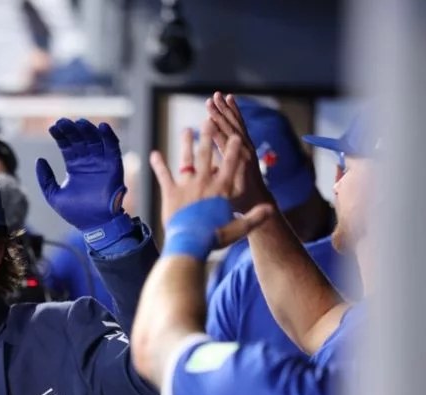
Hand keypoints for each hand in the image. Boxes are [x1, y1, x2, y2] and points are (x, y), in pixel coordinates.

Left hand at [36, 118, 127, 229]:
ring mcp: (101, 162)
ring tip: (79, 122)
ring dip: (88, 130)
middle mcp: (88, 161)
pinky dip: (109, 136)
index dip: (60, 135)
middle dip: (72, 130)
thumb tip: (39, 160)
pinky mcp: (114, 166)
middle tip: (63, 122)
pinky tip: (102, 126)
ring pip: (95, 140)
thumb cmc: (76, 213)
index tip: (52, 127)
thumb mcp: (53, 195)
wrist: (96, 225)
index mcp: (74, 166)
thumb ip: (45, 179)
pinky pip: (112, 147)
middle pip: (80, 139)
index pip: (67, 145)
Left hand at [149, 122, 274, 247]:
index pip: (231, 164)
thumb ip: (254, 217)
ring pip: (186, 159)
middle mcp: (204, 182)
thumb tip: (271, 209)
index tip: (236, 135)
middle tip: (208, 121)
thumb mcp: (238, 228)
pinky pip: (164, 175)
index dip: (233, 149)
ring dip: (186, 143)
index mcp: (221, 189)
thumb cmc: (214, 237)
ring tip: (186, 130)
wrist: (189, 244)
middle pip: (207, 154)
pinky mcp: (170, 193)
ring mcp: (187, 186)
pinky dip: (158, 164)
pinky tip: (153, 153)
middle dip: (208, 136)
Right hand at [205, 92, 275, 209]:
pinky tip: (227, 104)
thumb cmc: (240, 199)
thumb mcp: (231, 191)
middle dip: (221, 112)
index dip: (217, 128)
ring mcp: (246, 145)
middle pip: (231, 127)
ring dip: (226, 109)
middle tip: (212, 98)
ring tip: (218, 95)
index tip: (208, 116)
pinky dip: (233, 114)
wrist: (257, 200)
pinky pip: (239, 126)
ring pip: (235, 123)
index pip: (226, 140)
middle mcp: (244, 149)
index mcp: (239, 160)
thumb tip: (217, 167)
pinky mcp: (246, 144)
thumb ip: (225, 177)